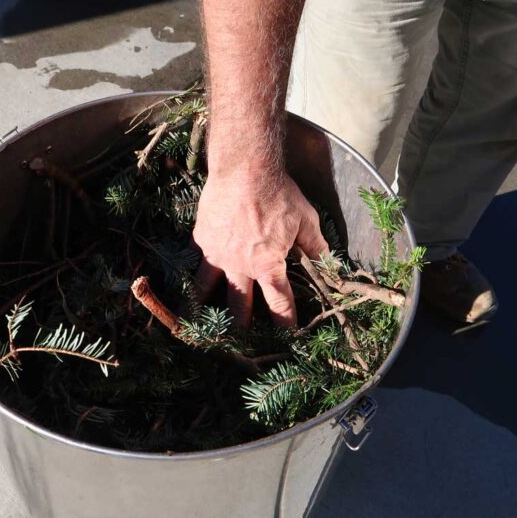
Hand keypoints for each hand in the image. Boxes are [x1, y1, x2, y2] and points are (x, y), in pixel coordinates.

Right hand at [192, 167, 329, 325]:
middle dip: (241, 330)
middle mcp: (239, 267)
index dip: (285, 323)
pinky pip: (198, 263)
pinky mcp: (201, 239)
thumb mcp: (305, 220)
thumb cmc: (278, 193)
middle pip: (240, 307)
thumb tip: (328, 264)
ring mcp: (216, 255)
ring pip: (208, 291)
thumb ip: (315, 246)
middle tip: (239, 349)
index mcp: (268, 266)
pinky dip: (195, 277)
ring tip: (201, 329)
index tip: (287, 339)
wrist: (243, 168)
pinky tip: (188, 287)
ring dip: (206, 311)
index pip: (279, 303)